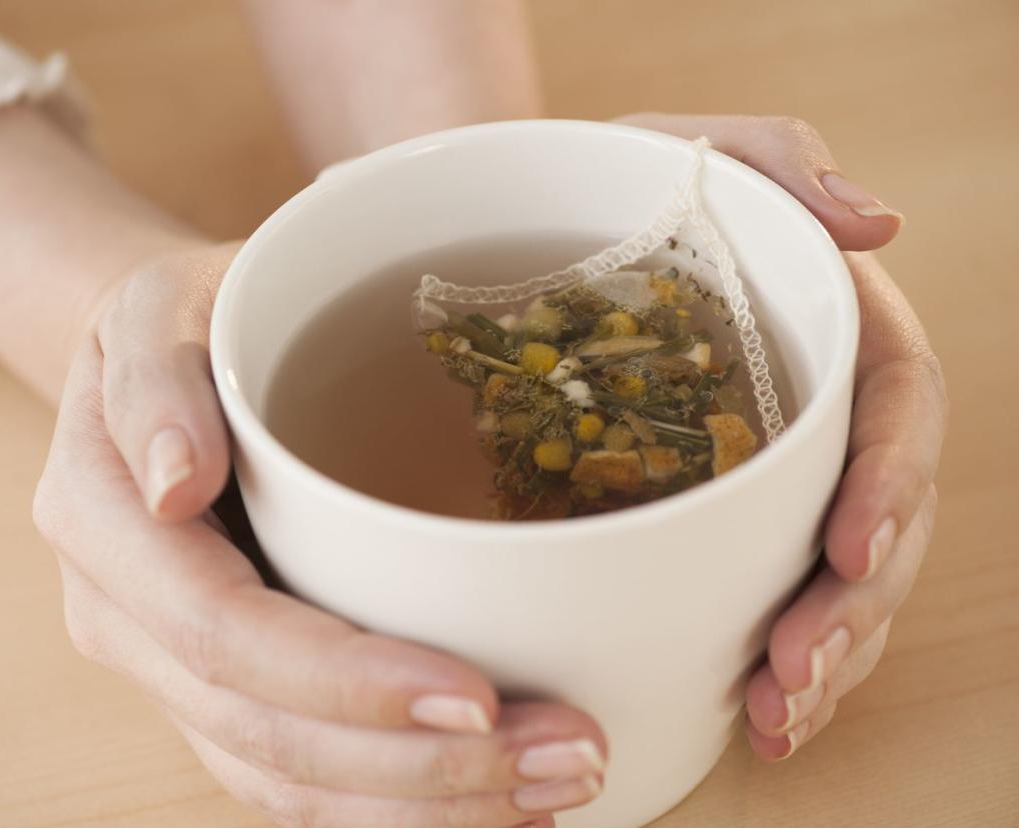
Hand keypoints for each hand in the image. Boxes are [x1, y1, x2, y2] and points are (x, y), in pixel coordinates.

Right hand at [34, 244, 605, 826]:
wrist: (157, 361)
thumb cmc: (178, 320)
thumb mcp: (155, 306)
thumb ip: (152, 382)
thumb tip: (173, 481)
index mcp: (102, 524)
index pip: (225, 633)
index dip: (347, 683)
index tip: (478, 694)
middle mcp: (125, 618)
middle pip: (267, 734)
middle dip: (420, 768)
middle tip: (568, 756)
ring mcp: (169, 666)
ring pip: (284, 781)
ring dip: (422, 806)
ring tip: (557, 787)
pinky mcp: (220, 687)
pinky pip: (296, 777)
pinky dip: (391, 808)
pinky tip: (491, 800)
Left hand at [618, 114, 947, 759]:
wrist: (534, 237)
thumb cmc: (614, 187)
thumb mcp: (684, 151)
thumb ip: (778, 164)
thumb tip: (879, 223)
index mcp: (831, 325)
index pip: (894, 408)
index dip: (890, 483)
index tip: (852, 550)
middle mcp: (819, 409)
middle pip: (882, 517)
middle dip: (852, 606)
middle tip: (792, 671)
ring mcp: (776, 472)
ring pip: (841, 578)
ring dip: (824, 658)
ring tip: (776, 716)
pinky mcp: (721, 516)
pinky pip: (771, 595)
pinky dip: (774, 660)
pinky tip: (755, 715)